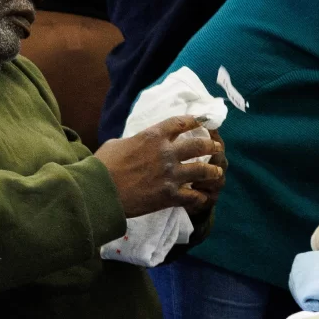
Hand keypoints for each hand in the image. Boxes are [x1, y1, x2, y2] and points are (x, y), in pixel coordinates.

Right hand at [95, 117, 224, 218]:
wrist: (100, 191)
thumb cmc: (103, 165)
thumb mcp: (117, 143)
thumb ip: (135, 141)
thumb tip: (138, 144)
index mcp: (153, 136)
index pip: (180, 123)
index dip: (194, 121)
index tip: (202, 121)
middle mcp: (167, 152)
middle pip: (199, 145)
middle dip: (211, 145)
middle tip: (217, 147)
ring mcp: (171, 174)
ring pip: (202, 170)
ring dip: (213, 171)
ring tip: (217, 172)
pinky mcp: (170, 195)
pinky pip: (193, 196)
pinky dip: (200, 197)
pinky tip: (202, 197)